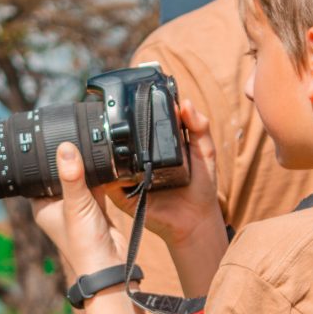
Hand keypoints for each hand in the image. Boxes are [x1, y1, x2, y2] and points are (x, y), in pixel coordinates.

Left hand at [32, 143, 126, 276]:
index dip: (43, 159)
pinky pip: (96, 186)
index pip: (37, 176)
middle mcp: (57, 206)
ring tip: (90, 145)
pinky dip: (101, 177)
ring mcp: (77, 207)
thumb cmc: (83, 243)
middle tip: (73, 135)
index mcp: (42, 206)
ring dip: (85, 168)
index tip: (49, 138)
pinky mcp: (96, 208)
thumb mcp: (75, 204)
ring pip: (79, 179)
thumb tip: (65, 148)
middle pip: (60, 175)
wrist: (109, 264)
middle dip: (68, 160)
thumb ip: (71, 176)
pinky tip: (105, 162)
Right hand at [105, 100, 222, 247]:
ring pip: (109, 158)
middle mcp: (139, 158)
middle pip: (119, 138)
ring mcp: (129, 176)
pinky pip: (109, 182)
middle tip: (114, 113)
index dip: (134, 109)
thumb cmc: (202, 186)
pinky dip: (108, 174)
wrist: (196, 220)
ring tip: (110, 137)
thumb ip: (199, 126)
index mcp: (155, 145)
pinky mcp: (123, 195)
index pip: (139, 123)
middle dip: (115, 126)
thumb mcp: (205, 151)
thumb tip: (185, 103)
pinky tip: (114, 166)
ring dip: (107, 148)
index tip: (132, 93)